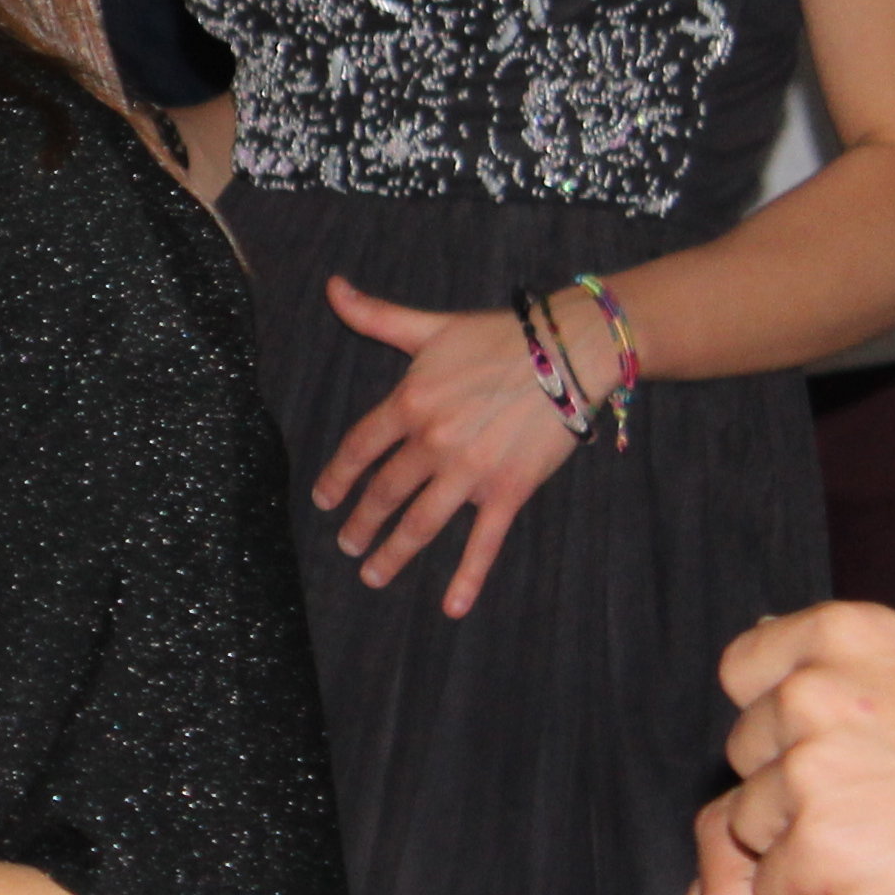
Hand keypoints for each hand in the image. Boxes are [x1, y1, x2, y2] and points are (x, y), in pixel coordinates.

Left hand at [310, 281, 582, 616]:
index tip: (324, 500)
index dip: (337, 477)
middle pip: (384, 492)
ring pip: (420, 523)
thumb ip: (376, 316)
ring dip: (393, 553)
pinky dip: (466, 578)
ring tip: (373, 573)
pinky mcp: (508, 491)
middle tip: (347, 545)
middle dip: (361, 524)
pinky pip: (483, 543)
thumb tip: (331, 287)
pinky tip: (451, 606)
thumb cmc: (499, 337)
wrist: (571, 351)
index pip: (359, 448)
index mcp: (409, 403)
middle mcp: (433, 442)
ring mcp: (470, 472)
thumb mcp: (430, 326)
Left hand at [714, 599, 894, 894]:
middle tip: (894, 812)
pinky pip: (774, 890)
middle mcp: (816, 688)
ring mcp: (812, 768)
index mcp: (848, 635)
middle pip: (745, 756)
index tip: (841, 750)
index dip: (779, 723)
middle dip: (796, 793)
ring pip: (751, 826)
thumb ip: (846, 672)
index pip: (742, 670)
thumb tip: (761, 636)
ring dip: (810, 852)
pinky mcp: (819, 847)